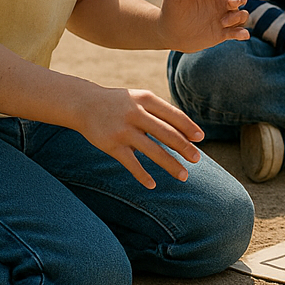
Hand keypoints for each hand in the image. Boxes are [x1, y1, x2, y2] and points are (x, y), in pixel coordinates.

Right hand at [70, 84, 203, 188]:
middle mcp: (136, 113)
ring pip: (152, 151)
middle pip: (167, 133)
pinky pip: (131, 163)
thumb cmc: (121, 103)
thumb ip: (160, 113)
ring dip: (170, 164)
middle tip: (197, 159)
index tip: (200, 139)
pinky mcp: (111, 145)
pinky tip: (152, 185)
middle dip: (184, 148)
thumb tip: (187, 133)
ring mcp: (123, 130)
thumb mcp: (140, 100)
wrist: (84, 104)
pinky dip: (142, 175)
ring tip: (183, 175)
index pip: (173, 115)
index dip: (188, 127)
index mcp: (146, 99)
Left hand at [159, 0, 247, 52]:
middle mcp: (221, 3)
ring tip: (223, 22)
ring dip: (238, 17)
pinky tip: (243, 35)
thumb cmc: (171, 9)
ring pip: (242, 14)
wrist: (169, 32)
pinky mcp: (222, 33)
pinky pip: (238, 31)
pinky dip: (243, 33)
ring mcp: (223, 18)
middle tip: (230, 4)